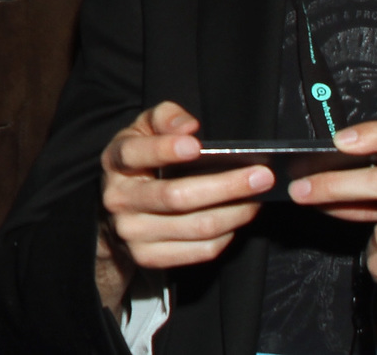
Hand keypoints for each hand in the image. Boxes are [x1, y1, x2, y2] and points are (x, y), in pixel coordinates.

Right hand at [98, 101, 270, 311]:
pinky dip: (227, 235)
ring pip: (196, 227)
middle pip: (176, 196)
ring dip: (236, 213)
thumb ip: (164, 118)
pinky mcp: (148, 258)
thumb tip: (189, 127)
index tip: (197, 146)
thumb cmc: (140, 167)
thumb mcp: (143, 133)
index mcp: (114, 162)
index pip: (134, 154)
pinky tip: (237, 219)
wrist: (115, 219)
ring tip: (258, 198)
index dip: (164, 150)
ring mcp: (132, 232)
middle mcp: (118, 199)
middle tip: (262, 176)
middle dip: (225, 186)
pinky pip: (200, 251)